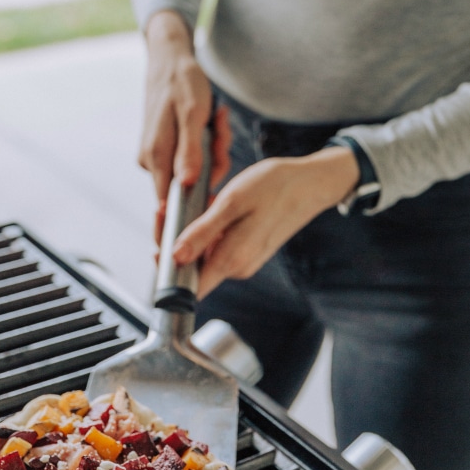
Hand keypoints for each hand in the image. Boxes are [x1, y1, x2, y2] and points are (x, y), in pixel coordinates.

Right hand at [139, 10, 230, 241]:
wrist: (169, 60)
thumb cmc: (182, 82)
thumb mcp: (193, 114)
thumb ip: (190, 151)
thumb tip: (187, 185)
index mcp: (156, 155)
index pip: (169, 203)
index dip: (192, 208)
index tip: (212, 201)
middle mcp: (152, 160)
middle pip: (188, 185)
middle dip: (213, 163)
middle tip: (221, 132)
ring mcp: (158, 155)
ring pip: (193, 170)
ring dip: (213, 150)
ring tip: (217, 120)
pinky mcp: (166, 149)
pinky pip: (192, 157)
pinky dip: (207, 144)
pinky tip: (212, 122)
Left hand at [172, 146, 359, 299]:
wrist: (310, 183)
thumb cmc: (275, 187)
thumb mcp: (232, 202)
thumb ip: (203, 233)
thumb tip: (175, 257)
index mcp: (232, 260)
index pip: (188, 286)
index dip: (167, 268)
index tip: (160, 238)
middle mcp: (237, 268)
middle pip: (191, 268)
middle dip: (173, 240)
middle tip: (167, 208)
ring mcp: (243, 260)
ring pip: (203, 254)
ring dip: (190, 231)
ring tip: (189, 202)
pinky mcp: (247, 250)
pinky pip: (217, 246)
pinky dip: (207, 229)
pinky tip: (210, 206)